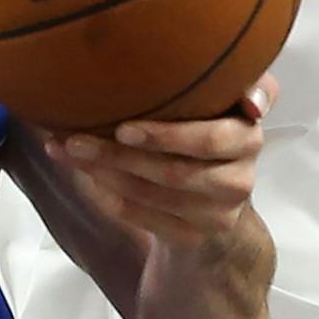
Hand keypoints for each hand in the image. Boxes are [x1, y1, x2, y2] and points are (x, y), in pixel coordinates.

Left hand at [44, 76, 276, 248]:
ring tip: (67, 151)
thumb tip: (251, 98)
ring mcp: (218, 214)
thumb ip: (239, 81)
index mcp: (248, 137)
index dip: (166, 137)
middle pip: (172, 172)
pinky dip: (108, 198)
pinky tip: (84, 177)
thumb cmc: (207, 127)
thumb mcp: (225, 97)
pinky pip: (143, 218)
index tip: (123, 128)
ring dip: (104, 174)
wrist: (215, 196)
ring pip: (152, 195)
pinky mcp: (194, 237)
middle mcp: (241, 180)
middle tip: (74, 138)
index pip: (211, 140)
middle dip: (117, 155)